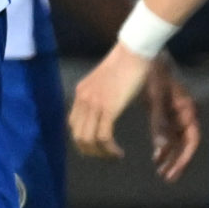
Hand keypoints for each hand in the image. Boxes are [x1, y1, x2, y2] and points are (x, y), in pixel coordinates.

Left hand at [69, 44, 152, 159]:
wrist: (134, 51)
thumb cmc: (128, 63)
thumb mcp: (108, 81)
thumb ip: (103, 94)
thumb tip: (110, 104)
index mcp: (81, 93)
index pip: (73, 124)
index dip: (84, 140)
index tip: (99, 146)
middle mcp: (83, 99)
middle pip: (77, 136)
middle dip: (91, 151)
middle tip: (106, 156)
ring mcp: (94, 104)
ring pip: (88, 140)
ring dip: (101, 153)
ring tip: (114, 156)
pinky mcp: (108, 107)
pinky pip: (103, 137)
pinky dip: (110, 149)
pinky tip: (119, 152)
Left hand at [144, 55, 200, 180]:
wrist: (146, 52)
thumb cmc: (153, 73)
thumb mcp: (155, 98)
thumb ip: (159, 123)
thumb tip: (162, 148)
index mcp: (187, 109)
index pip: (191, 140)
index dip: (183, 159)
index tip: (173, 172)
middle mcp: (186, 113)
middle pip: (185, 144)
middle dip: (177, 161)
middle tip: (166, 177)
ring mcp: (178, 113)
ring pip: (177, 140)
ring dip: (170, 155)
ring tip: (160, 171)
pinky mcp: (168, 111)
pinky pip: (169, 133)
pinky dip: (164, 145)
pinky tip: (156, 156)